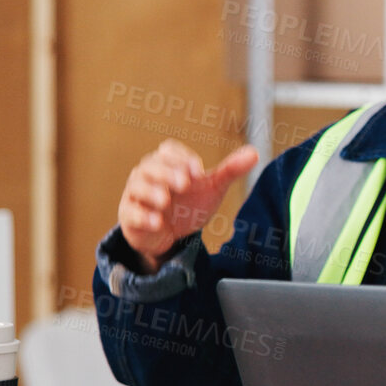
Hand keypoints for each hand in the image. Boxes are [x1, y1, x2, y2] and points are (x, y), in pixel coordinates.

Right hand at [117, 140, 257, 271]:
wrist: (171, 234)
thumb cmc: (189, 203)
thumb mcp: (211, 187)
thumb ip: (230, 170)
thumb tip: (255, 153)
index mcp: (167, 163)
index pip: (169, 151)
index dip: (182, 158)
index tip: (198, 172)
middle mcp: (148, 175)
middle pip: (151, 166)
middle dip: (167, 173)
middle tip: (185, 183)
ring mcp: (137, 195)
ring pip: (137, 186)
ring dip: (151, 192)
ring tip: (165, 200)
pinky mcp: (130, 216)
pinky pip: (131, 213)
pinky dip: (142, 216)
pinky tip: (156, 222)